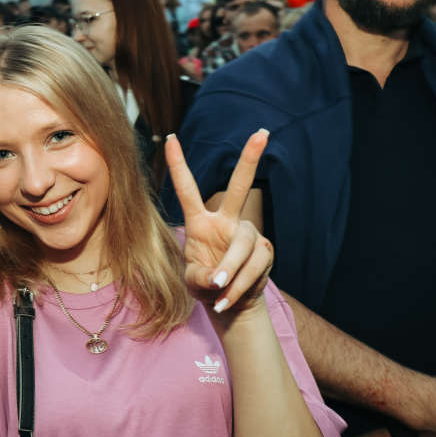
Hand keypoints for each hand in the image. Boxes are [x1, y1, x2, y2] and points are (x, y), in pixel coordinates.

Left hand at [165, 130, 273, 316]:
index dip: (179, 164)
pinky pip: (254, 268)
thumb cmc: (207, 286)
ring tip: (219, 289)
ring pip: (243, 247)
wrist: (231, 303)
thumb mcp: (193, 282)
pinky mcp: (265, 251)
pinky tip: (228, 299)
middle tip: (262, 133)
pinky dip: (239, 286)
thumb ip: (200, 277)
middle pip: (240, 188)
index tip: (170, 137)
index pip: (188, 190)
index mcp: (200, 223)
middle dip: (250, 160)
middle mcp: (226, 222)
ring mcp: (248, 235)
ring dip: (231, 271)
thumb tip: (217, 278)